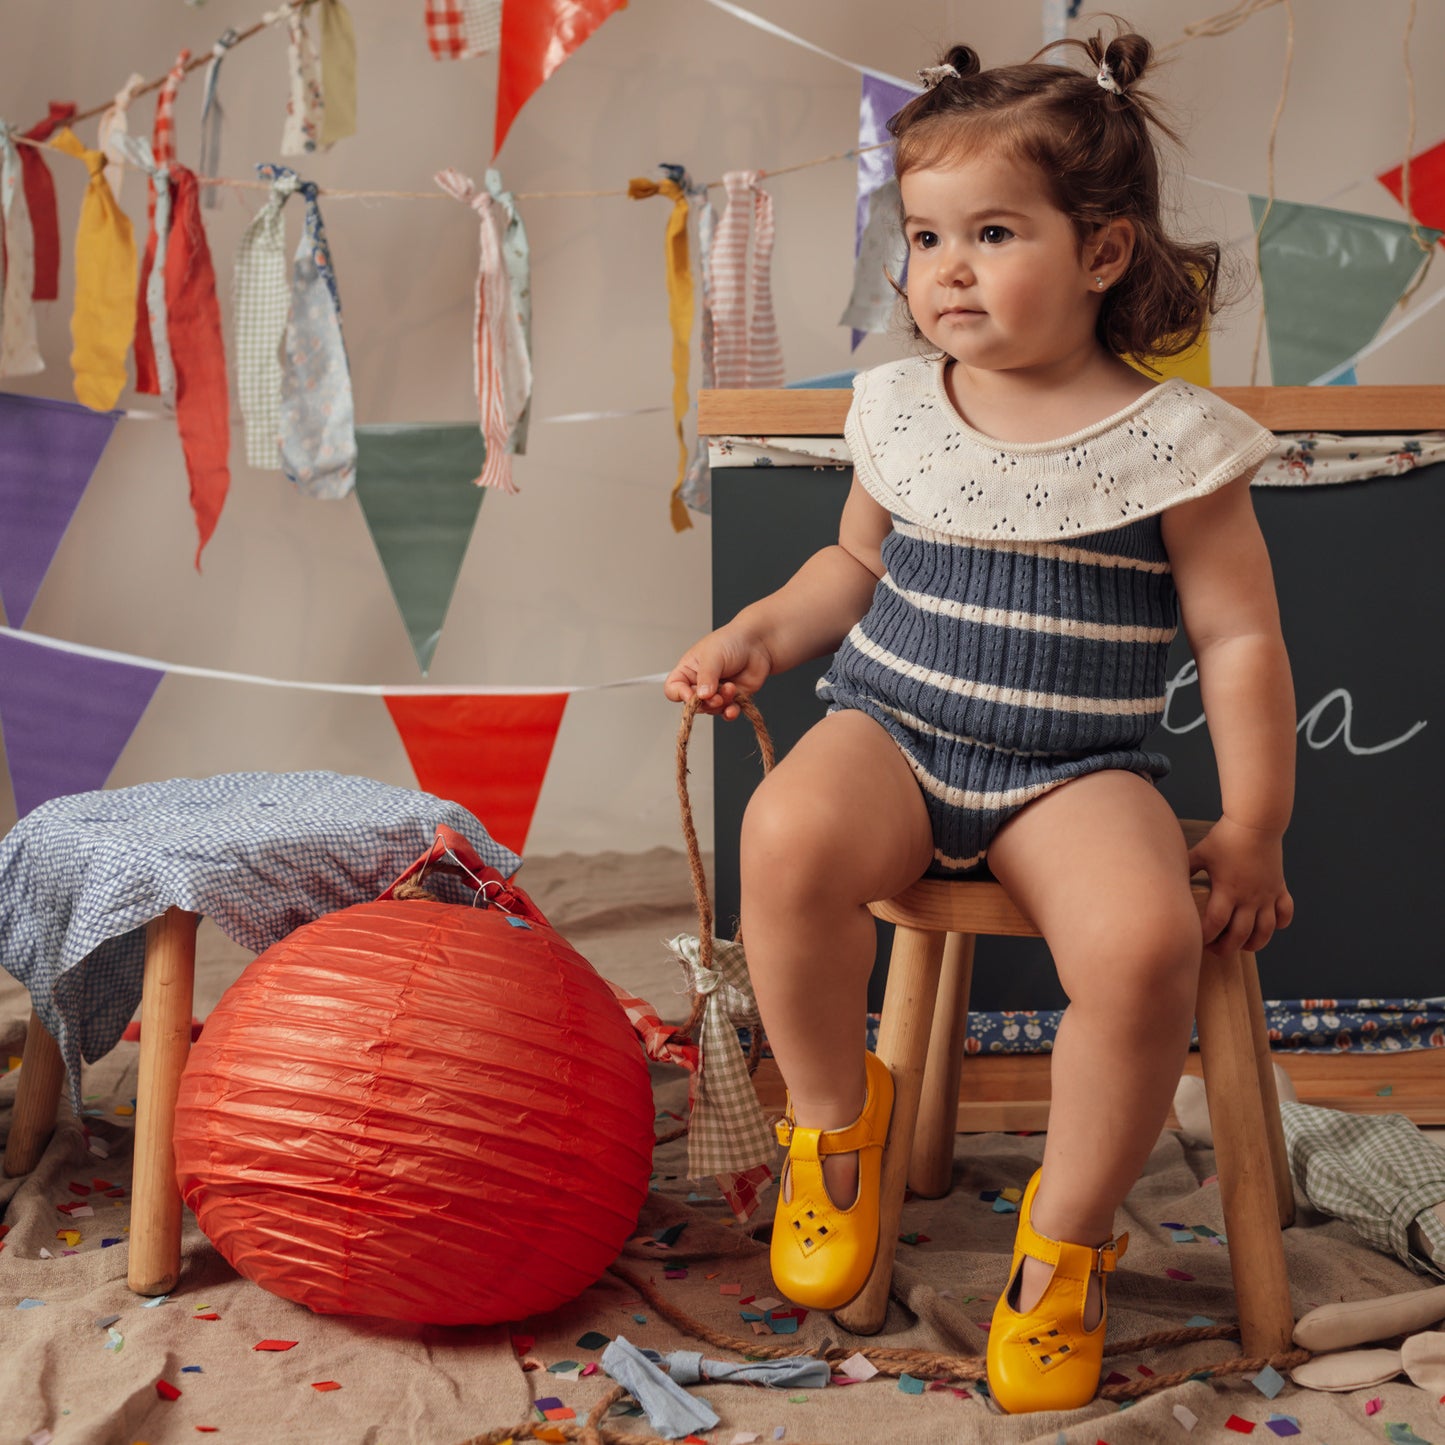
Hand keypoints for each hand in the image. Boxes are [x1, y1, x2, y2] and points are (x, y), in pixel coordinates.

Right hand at [663, 626, 772, 719]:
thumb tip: (701, 696)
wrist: (758, 643)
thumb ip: (706, 677)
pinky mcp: (732, 698)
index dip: (680, 694)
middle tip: (716, 696)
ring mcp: (716, 692)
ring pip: (711, 709)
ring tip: (731, 689)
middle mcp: (700, 682)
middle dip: (706, 703)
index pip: (673, 688)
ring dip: (722, 704)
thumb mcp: (713, 656)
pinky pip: (727, 712)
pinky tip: (733, 708)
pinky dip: (730, 712)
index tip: (692, 695)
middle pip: (693, 704)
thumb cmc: (732, 641)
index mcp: (688, 669)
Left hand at [1187, 816, 1293, 954]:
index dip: (1205, 936)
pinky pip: (1285, 913)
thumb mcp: (1200, 853)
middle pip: (1240, 934)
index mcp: (1227, 889)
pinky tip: (1269, 926)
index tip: (1196, 941)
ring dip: (1255, 943)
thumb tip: (1162, 877)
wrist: (1255, 823)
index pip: (1215, 923)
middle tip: (1215, 950)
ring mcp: (1267, 894)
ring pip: (1266, 930)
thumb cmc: (1224, 837)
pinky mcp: (1279, 888)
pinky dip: (1280, 924)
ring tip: (1242, 946)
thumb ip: (1184, 868)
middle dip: (1227, 947)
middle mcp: (1249, 896)